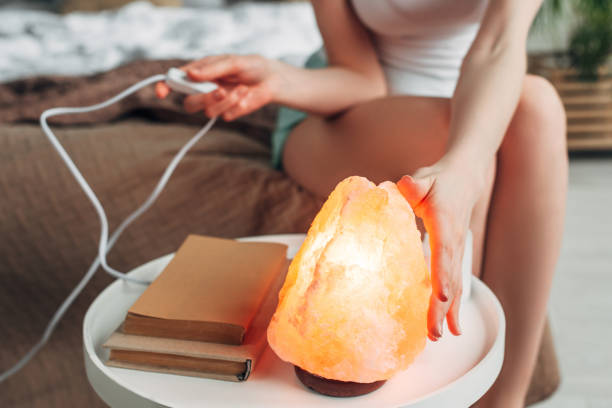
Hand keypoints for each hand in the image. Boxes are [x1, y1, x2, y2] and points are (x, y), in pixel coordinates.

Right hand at [156, 54, 280, 120]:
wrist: (271, 79)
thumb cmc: (250, 66)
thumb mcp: (232, 62)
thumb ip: (212, 69)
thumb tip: (191, 74)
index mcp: (199, 73)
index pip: (176, 81)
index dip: (165, 87)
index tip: (161, 92)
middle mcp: (203, 89)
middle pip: (189, 103)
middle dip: (203, 98)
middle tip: (220, 89)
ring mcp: (215, 103)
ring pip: (207, 111)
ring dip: (226, 100)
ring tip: (241, 88)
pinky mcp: (228, 113)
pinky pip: (225, 115)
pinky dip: (237, 105)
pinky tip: (246, 95)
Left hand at [397, 160, 483, 340]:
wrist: (464, 179)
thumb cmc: (438, 180)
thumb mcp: (424, 178)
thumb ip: (414, 184)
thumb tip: (404, 185)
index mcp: (445, 224)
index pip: (444, 253)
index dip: (442, 275)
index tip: (440, 297)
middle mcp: (454, 242)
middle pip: (449, 279)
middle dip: (442, 307)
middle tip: (433, 333)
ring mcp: (457, 252)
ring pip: (454, 286)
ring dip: (447, 313)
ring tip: (439, 337)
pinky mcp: (455, 257)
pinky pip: (455, 285)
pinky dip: (453, 307)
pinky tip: (452, 328)